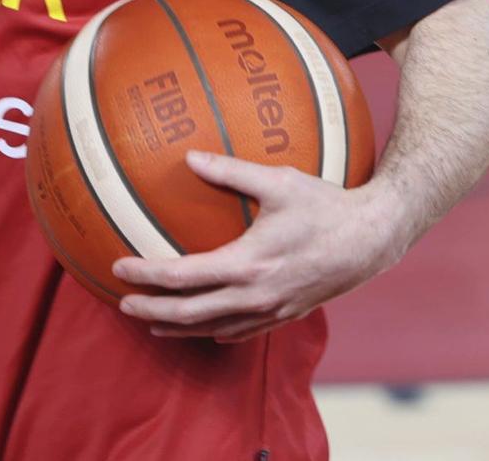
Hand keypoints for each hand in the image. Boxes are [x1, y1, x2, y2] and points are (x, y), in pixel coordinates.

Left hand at [112, 150, 404, 342]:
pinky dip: (209, 331)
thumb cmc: (324, 206)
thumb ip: (230, 170)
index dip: (145, 275)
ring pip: (211, 329)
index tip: (117, 267)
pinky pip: (237, 332)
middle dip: (150, 309)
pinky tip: (199, 326)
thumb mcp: (278, 180)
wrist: (371, 241)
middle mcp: (255, 297)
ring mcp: (269, 312)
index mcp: (247, 265)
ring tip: (149, 318)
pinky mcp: (283, 316)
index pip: (182, 277)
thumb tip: (189, 156)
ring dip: (176, 325)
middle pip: (188, 313)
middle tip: (120, 301)